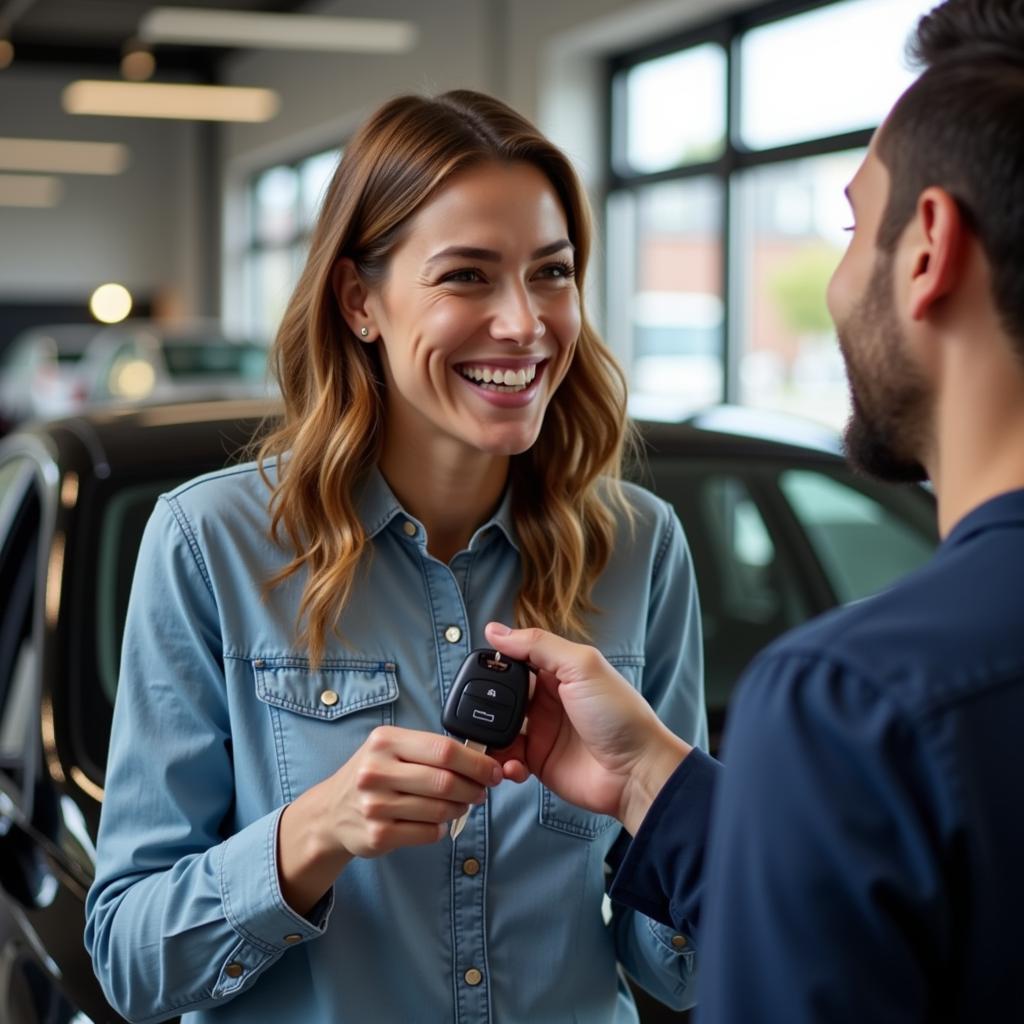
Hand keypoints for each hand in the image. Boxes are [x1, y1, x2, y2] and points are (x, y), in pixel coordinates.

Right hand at [278, 726, 500, 912]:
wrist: (330, 812)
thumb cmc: (373, 774)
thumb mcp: (392, 749)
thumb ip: (429, 750)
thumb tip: (481, 762)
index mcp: (385, 741)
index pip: (443, 750)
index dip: (476, 763)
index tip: (494, 771)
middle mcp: (376, 771)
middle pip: (445, 782)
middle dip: (473, 789)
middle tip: (481, 792)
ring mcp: (375, 805)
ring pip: (439, 810)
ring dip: (459, 809)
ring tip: (459, 805)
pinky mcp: (377, 835)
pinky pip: (427, 833)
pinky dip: (440, 828)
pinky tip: (435, 821)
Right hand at [483, 622, 690, 834]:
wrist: (636, 772)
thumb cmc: (619, 714)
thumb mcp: (582, 666)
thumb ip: (538, 646)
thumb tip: (496, 630)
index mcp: (557, 671)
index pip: (516, 658)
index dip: (496, 661)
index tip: (476, 668)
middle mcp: (546, 699)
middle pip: (502, 694)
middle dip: (485, 702)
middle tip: (474, 710)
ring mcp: (541, 731)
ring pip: (499, 727)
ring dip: (489, 734)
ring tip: (487, 741)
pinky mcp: (538, 761)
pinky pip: (508, 758)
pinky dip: (502, 762)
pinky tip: (512, 764)